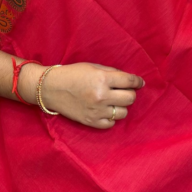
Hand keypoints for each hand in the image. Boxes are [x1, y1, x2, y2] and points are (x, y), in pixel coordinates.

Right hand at [21, 62, 145, 128]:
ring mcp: (96, 111)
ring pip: (123, 113)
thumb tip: (130, 80)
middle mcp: (101, 96)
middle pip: (130, 98)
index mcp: (102, 79)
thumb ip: (112, 73)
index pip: (130, 82)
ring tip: (114, 101)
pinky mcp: (90, 122)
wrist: (51, 88)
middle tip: (124, 91)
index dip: (138, 82)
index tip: (140, 83)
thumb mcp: (94, 67)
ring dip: (121, 106)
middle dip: (130, 93)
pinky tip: (107, 110)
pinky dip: (111, 117)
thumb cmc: (73, 74)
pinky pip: (111, 124)